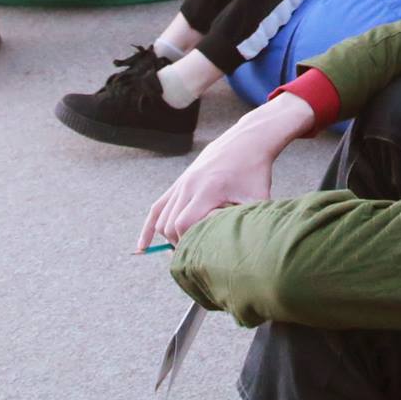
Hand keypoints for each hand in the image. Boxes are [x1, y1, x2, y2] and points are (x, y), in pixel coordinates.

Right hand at [137, 91, 313, 250]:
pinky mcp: (179, 182)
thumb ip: (250, 221)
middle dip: (179, 244)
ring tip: (183, 253)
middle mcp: (189, 185)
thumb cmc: (255, 171)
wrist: (245, 141)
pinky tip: (142, 246)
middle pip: (170, 225)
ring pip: (162, 218)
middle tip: (195, 258)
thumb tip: (250, 248)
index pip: (184, 225)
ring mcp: (181, 183)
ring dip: (168, 238)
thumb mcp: (258, 197)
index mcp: (207, 189)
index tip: (201, 255)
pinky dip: (149, 227)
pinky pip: (157, 207)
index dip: (189, 244)